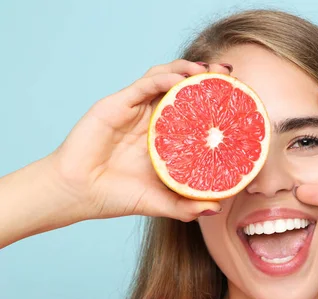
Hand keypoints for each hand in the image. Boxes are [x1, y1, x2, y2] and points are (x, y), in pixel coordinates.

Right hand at [49, 60, 225, 221]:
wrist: (77, 193)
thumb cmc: (115, 196)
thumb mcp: (159, 202)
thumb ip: (186, 206)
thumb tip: (216, 208)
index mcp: (165, 138)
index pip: (195, 112)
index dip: (216, 103)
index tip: (239, 101)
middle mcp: (153, 119)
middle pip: (184, 88)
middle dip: (208, 78)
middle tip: (229, 76)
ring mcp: (137, 110)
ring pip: (166, 78)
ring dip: (188, 70)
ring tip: (210, 71)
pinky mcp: (118, 104)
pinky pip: (145, 84)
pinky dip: (165, 78)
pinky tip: (182, 79)